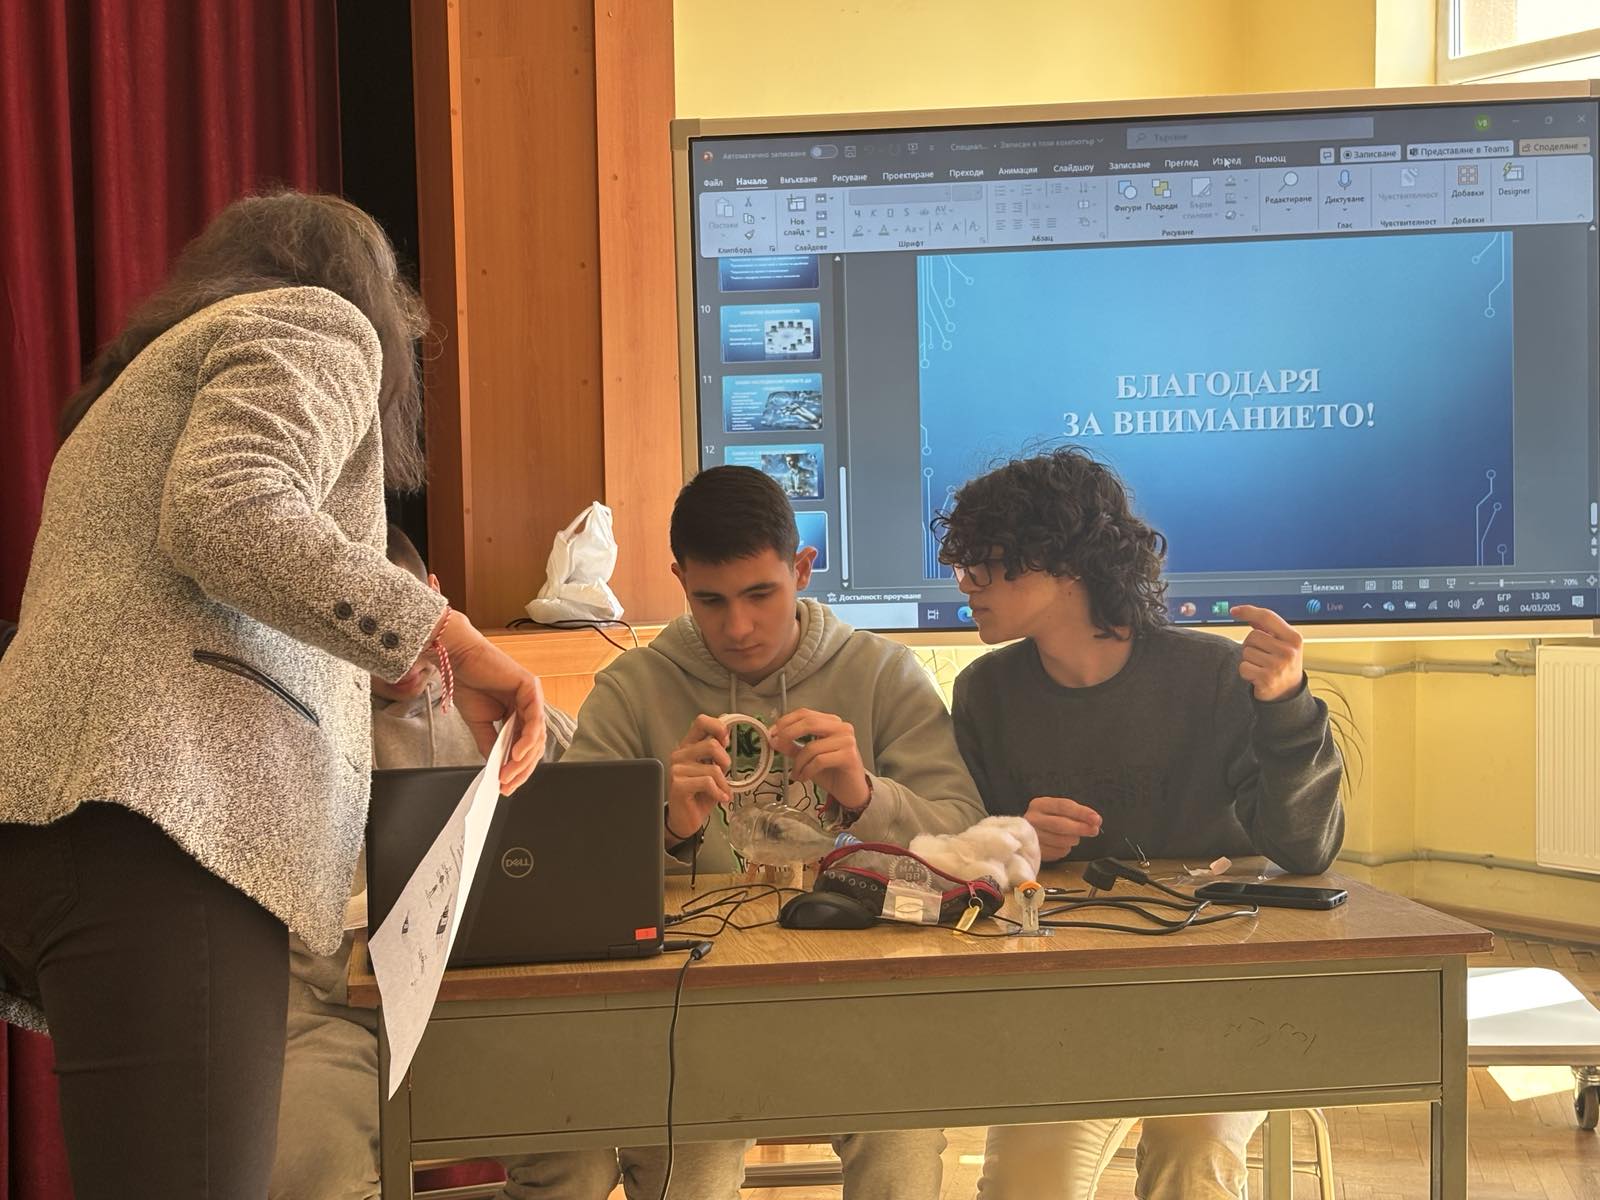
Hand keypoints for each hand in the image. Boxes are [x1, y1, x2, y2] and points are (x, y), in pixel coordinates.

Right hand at [435, 611, 545, 794]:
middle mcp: (529, 706)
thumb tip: (498, 768)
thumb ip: (492, 745)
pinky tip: (517, 754)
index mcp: (519, 715)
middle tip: (507, 785)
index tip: (506, 787)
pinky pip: (534, 718)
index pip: (525, 747)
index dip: (517, 769)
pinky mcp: (531, 688)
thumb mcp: (480, 724)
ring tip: (509, 774)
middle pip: (534, 745)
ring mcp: (532, 697)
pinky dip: (527, 739)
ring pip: (536, 735)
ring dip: (523, 759)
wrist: (458, 661)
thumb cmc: (469, 685)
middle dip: (521, 769)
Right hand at [667, 715, 732, 843]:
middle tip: (725, 775)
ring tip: (722, 792)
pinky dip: (719, 792)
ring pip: (713, 768)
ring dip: (724, 784)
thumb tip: (726, 725)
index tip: (726, 740)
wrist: (686, 819)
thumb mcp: (712, 768)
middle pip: (712, 744)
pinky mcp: (678, 785)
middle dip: (725, 762)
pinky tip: (720, 798)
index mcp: (688, 746)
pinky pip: (707, 783)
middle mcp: (680, 754)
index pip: (701, 722)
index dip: (718, 726)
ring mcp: (677, 769)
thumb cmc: (700, 793)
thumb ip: (717, 749)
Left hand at [769, 708, 869, 809]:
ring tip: (796, 774)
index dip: (785, 721)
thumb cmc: (830, 772)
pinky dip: (807, 770)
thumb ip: (791, 746)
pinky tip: (804, 778)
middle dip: (788, 734)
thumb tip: (774, 739)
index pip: (805, 713)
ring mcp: (847, 740)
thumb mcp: (806, 757)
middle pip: (809, 723)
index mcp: (831, 722)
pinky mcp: (849, 756)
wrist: (851, 791)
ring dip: (798, 763)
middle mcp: (842, 727)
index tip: (771, 733)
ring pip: (812, 746)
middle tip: (777, 746)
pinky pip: (819, 760)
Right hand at [1024, 796, 1101, 860]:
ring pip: (1060, 841)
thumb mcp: (1060, 811)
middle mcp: (1032, 819)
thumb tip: (1096, 821)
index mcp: (1040, 804)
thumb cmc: (1049, 820)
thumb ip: (1077, 814)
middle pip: (1060, 824)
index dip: (1082, 813)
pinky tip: (1063, 845)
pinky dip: (1065, 849)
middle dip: (1080, 828)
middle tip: (1094, 830)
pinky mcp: (1035, 851)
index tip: (1096, 819)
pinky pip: (1057, 852)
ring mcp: (1032, 836)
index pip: (1063, 806)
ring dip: (1073, 840)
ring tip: (1074, 837)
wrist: (1027, 834)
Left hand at [1229, 604, 1304, 702]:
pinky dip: (1246, 672)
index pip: (1267, 617)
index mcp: (1294, 638)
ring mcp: (1278, 665)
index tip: (1234, 611)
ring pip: (1246, 652)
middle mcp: (1288, 651)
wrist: (1288, 693)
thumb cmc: (1283, 664)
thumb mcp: (1282, 644)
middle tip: (1263, 656)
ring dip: (1249, 660)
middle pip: (1252, 635)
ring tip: (1262, 667)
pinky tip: (1257, 676)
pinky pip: (1243, 667)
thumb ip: (1268, 629)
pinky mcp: (1266, 679)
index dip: (1248, 611)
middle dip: (1251, 645)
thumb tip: (1249, 615)